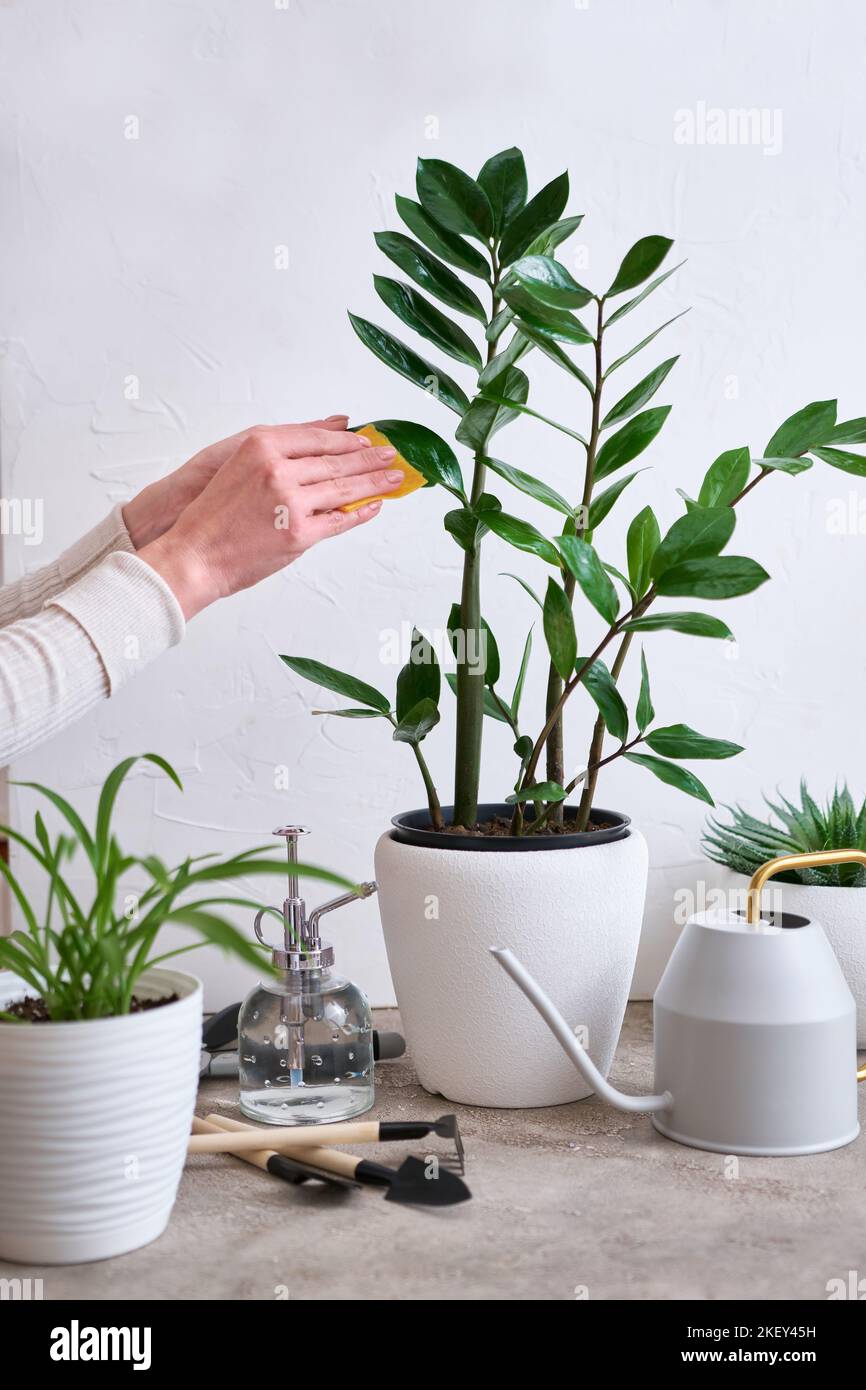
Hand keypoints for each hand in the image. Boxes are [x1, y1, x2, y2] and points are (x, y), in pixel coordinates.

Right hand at [138, 422, 403, 617]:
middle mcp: (278, 469)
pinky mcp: (299, 533)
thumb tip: (325, 430)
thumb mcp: (239, 463)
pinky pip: (339, 520)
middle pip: (335, 462)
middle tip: (390, 456)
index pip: (316, 438)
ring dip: (373, 483)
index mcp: (261, 446)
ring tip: (393, 478)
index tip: (366, 442)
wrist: (194, 554)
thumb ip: (282, 447)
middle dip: (368, 460)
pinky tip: (374, 505)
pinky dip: (360, 513)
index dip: (346, 441)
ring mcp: (290, 502)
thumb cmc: (212, 513)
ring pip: (343, 489)